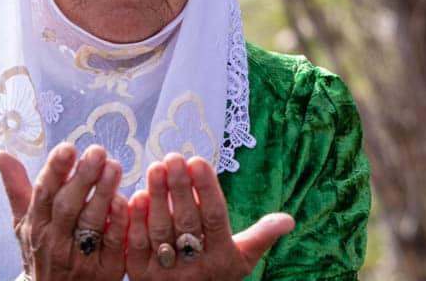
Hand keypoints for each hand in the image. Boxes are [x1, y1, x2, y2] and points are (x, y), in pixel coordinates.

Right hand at [0, 143, 128, 279]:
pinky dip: (119, 221)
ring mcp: (81, 256)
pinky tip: (127, 200)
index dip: (55, 171)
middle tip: (97, 152)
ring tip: (114, 167)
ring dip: (103, 194)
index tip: (67, 148)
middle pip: (67, 207)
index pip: (43, 194)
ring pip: (91, 223)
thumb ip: (16, 187)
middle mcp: (56, 240)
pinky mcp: (106, 268)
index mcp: (37, 225)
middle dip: (82, 178)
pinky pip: (113, 243)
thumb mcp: (25, 223)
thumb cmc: (43, 250)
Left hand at [125, 153, 293, 280]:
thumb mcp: (242, 260)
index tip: (198, 161)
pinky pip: (136, 246)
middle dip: (179, 187)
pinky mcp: (139, 276)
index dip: (206, 189)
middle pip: (187, 222)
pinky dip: (137, 220)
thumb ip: (262, 236)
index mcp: (222, 259)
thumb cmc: (216, 275)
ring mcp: (165, 274)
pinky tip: (136, 194)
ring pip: (160, 231)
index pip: (215, 219)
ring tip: (157, 167)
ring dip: (157, 197)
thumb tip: (289, 220)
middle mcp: (194, 268)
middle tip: (174, 157)